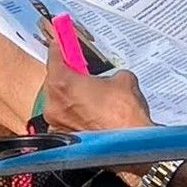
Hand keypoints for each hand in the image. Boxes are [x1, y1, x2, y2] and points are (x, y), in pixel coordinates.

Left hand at [40, 37, 154, 135]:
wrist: (133, 147)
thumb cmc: (124, 111)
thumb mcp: (122, 78)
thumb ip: (108, 74)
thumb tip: (108, 78)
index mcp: (62, 83)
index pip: (54, 56)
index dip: (60, 46)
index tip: (61, 39)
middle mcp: (53, 105)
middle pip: (54, 81)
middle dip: (67, 74)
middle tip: (81, 68)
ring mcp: (56, 125)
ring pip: (59, 102)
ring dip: (71, 96)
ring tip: (91, 94)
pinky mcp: (64, 141)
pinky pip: (66, 120)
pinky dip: (75, 115)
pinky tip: (93, 114)